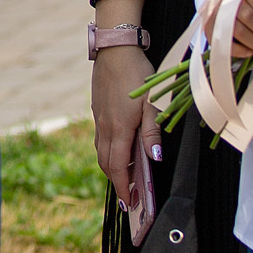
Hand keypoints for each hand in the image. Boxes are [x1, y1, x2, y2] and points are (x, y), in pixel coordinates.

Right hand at [91, 44, 158, 184]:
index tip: (127, 203)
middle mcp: (105, 127)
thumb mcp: (152, 103)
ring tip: (124, 176)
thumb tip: (155, 157)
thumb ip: (152, 132)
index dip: (122, 187)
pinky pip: (100, 138)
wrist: (115, 49)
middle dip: (116, 182)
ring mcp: (99, 118)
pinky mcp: (97, 110)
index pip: (118, 167)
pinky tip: (118, 148)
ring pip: (101, 151)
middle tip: (127, 195)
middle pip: (106, 163)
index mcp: (119, 128)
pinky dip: (108, 151)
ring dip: (111, 167)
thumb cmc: (138, 75)